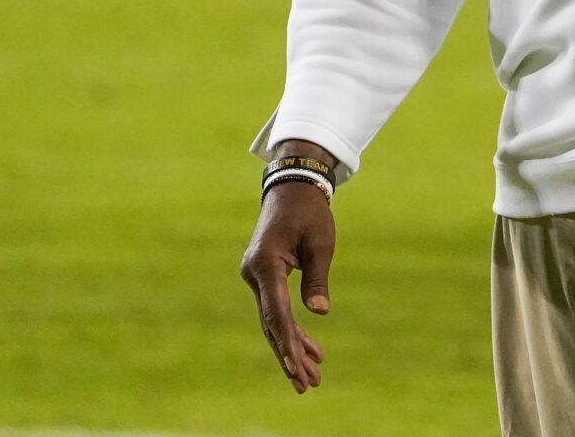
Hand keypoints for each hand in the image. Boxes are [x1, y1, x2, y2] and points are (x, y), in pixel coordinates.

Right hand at [239, 180, 335, 393]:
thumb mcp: (320, 242)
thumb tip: (318, 312)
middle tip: (306, 386)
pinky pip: (276, 310)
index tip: (297, 366)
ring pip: (273, 322)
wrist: (291, 188)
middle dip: (290, 356)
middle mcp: (254, 275)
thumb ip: (317, 277)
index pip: (276, 312)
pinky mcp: (264, 278)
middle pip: (271, 324)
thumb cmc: (309, 212)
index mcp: (266, 264)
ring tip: (311, 377)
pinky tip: (309, 350)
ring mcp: (256, 278)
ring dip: (292, 348)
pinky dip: (292, 330)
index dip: (287, 342)